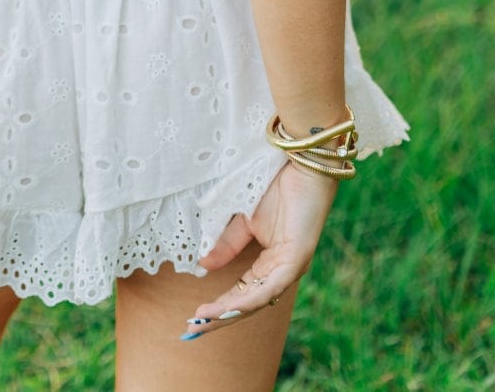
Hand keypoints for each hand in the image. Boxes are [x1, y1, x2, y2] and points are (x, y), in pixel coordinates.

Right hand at [184, 160, 337, 336]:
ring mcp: (291, 267)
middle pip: (249, 303)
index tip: (196, 316)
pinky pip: (271, 287)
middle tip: (194, 328)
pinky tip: (231, 307)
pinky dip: (250, 299)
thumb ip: (227, 243)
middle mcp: (282, 271)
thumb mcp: (244, 220)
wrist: (300, 165)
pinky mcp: (297, 259)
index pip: (243, 292)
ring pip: (259, 300)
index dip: (220, 306)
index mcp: (271, 264)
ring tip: (205, 319)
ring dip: (230, 312)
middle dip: (221, 317)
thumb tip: (204, 264)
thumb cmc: (276, 188)